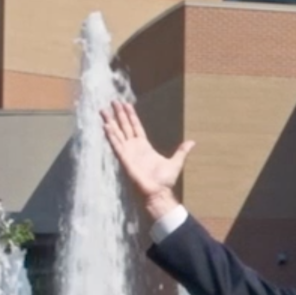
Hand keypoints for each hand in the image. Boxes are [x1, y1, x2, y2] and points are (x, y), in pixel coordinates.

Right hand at [100, 101, 193, 219]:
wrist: (158, 193)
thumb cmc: (165, 181)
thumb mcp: (176, 162)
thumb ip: (181, 151)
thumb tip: (192, 142)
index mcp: (144, 146)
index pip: (136, 127)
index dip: (131, 115)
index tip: (126, 104)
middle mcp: (134, 148)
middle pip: (124, 127)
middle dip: (119, 114)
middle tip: (113, 101)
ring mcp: (128, 153)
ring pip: (118, 133)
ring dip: (111, 122)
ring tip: (103, 110)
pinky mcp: (125, 159)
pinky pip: (116, 145)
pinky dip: (111, 136)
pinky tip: (106, 126)